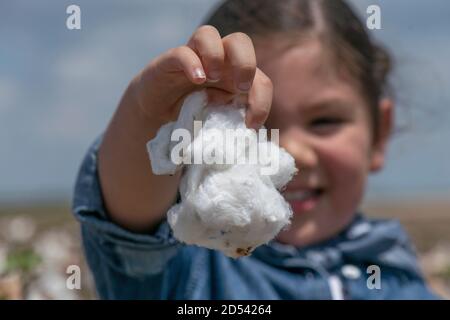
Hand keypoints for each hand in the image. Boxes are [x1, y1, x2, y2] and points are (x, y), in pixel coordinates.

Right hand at [133, 25, 272, 128]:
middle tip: (241, 88)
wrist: (158, 122)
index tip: (251, 124)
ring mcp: (192, 59)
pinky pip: (181, 52)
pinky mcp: (168, 64)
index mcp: (235, 79)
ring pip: (208, 34)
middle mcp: (216, 62)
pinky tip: (197, 80)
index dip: (262, 100)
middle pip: (239, 41)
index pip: (259, 79)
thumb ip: (235, 126)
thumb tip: (252, 140)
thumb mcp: (220, 127)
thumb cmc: (194, 123)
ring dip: (216, 54)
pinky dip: (191, 63)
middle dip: (246, 63)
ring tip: (213, 78)